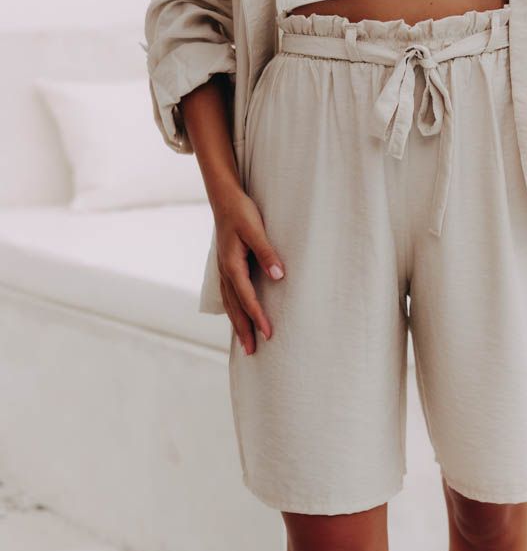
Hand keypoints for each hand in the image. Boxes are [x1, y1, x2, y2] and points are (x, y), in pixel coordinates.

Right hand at [213, 187, 285, 354]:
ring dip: (238, 325)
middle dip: (244, 330)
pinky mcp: (226, 268)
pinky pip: (229, 296)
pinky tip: (238, 319)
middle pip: (235, 308)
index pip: (247, 298)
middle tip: (252, 352)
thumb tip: (279, 275)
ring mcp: (223, 271)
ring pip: (230, 305)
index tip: (268, 333)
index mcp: (232, 265)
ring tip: (246, 344)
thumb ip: (267, 252)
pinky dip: (234, 312)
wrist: (224, 198)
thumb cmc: (241, 212)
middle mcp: (225, 272)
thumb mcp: (256, 229)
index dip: (257, 317)